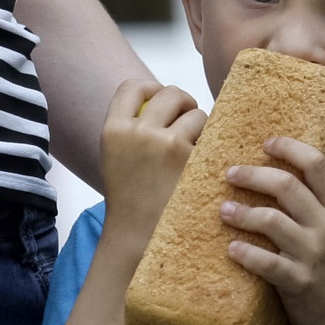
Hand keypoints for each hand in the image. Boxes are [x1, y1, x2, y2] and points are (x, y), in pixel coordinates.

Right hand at [100, 79, 206, 260]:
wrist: (140, 237)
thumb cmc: (131, 199)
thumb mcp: (118, 157)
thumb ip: (133, 128)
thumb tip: (161, 101)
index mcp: (113, 130)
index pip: (132, 86)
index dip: (150, 88)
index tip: (159, 100)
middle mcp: (138, 132)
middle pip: (169, 93)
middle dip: (183, 103)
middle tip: (187, 121)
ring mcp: (166, 144)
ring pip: (195, 113)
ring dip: (200, 127)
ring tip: (193, 150)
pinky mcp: (192, 158)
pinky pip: (210, 136)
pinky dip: (210, 146)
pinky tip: (202, 164)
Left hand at [219, 136, 324, 324]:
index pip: (317, 166)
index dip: (291, 149)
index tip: (268, 142)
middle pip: (287, 187)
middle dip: (255, 174)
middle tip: (232, 172)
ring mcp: (312, 255)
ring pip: (271, 222)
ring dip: (243, 212)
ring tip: (223, 209)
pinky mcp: (297, 282)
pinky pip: (266, 263)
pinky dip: (246, 254)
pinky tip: (231, 247)